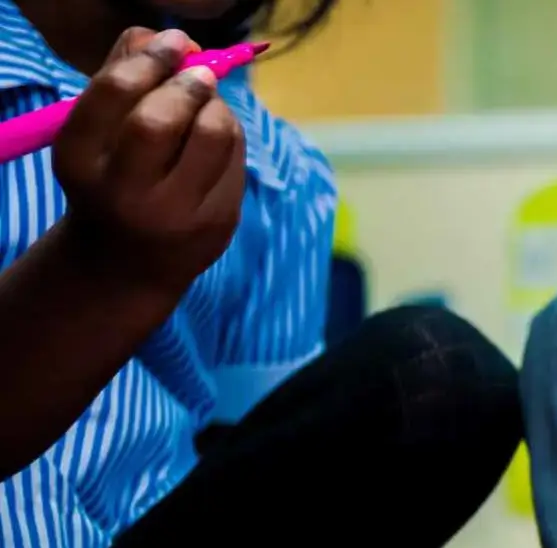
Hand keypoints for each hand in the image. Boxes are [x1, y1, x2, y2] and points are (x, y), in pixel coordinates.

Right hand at [53, 28, 243, 292]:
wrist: (126, 262)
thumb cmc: (110, 177)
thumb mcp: (99, 132)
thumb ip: (122, 76)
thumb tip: (163, 36)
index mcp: (79, 160)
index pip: (113, 95)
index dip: (149, 59)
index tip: (171, 42)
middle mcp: (121, 191)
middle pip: (160, 119)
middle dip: (187, 83)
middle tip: (199, 69)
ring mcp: (173, 213)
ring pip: (213, 134)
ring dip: (216, 105)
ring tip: (206, 104)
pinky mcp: (217, 222)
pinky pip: (237, 157)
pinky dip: (230, 133)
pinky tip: (213, 140)